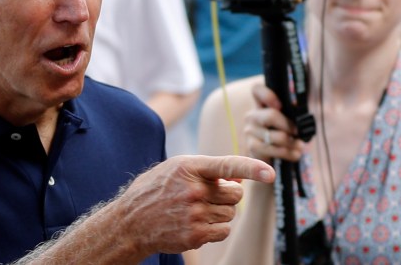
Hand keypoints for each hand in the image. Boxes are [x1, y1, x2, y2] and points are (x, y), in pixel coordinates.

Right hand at [117, 155, 274, 254]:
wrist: (131, 221)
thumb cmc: (156, 190)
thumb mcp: (177, 169)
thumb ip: (207, 170)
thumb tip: (238, 179)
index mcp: (189, 167)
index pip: (227, 165)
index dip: (251, 168)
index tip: (269, 173)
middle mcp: (193, 190)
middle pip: (236, 194)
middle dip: (229, 195)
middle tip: (210, 195)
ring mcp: (194, 214)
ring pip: (231, 213)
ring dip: (221, 212)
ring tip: (198, 210)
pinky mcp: (195, 235)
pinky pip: (224, 231)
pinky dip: (217, 228)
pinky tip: (198, 223)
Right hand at [244, 83, 304, 162]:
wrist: (268, 156)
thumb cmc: (281, 133)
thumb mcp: (286, 119)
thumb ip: (291, 113)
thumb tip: (300, 115)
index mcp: (260, 104)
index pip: (257, 90)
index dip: (268, 95)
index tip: (280, 106)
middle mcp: (252, 115)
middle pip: (271, 116)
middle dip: (289, 126)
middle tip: (298, 132)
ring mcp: (250, 131)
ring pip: (275, 136)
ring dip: (292, 143)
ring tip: (301, 146)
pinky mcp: (252, 147)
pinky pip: (273, 150)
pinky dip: (288, 153)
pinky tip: (295, 154)